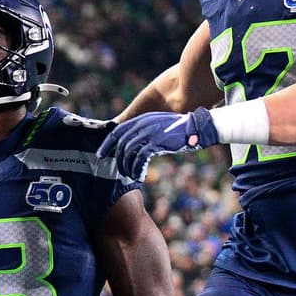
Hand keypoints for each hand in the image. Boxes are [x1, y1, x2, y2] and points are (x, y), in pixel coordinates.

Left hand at [97, 108, 219, 179]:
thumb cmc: (178, 131)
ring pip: (128, 152)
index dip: (106, 144)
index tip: (101, 155)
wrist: (195, 128)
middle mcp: (142, 125)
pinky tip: (139, 175)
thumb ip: (145, 134)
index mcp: (141, 120)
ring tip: (130, 175)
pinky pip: (140, 158)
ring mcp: (149, 133)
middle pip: (120, 143)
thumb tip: (134, 148)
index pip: (117, 131)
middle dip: (115, 159)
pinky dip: (137, 169)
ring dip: (126, 166)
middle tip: (117, 171)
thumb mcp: (158, 128)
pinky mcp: (156, 143)